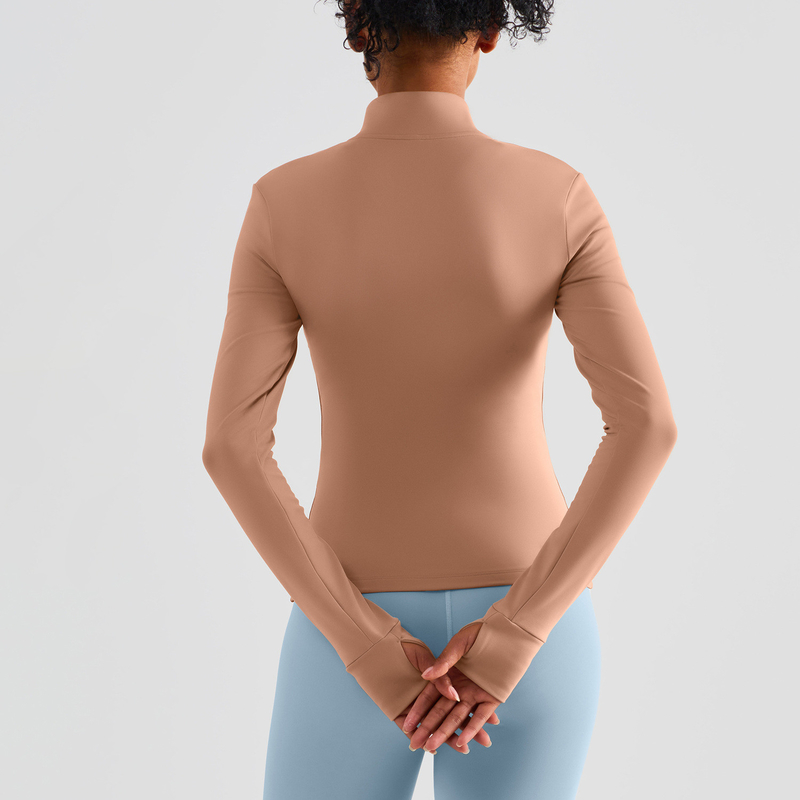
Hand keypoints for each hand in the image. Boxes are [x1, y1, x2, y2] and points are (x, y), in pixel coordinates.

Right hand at [394, 624, 499, 752]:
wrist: (508, 632)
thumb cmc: (481, 633)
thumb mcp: (459, 644)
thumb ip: (444, 661)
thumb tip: (425, 675)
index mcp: (450, 674)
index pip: (429, 697)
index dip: (418, 711)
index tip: (407, 726)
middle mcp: (461, 687)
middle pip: (441, 712)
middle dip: (428, 729)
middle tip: (416, 745)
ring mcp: (476, 694)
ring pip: (459, 718)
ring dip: (448, 733)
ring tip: (435, 748)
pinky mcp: (492, 698)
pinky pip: (481, 716)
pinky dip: (473, 728)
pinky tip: (464, 742)